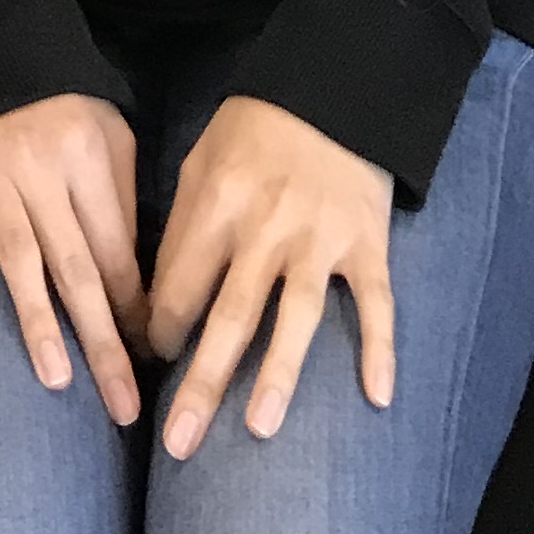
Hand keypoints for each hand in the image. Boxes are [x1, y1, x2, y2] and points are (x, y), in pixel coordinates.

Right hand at [0, 95, 143, 421]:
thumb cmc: (65, 105)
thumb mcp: (111, 135)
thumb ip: (121, 202)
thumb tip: (134, 287)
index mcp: (88, 161)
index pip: (116, 251)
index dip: (133, 309)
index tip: (150, 362)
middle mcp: (41, 171)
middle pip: (76, 270)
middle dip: (103, 343)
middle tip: (123, 407)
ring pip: (18, 260)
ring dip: (38, 322)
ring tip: (57, 379)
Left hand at [145, 95, 394, 458]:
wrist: (331, 90)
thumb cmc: (252, 132)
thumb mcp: (200, 162)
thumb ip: (182, 228)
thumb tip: (161, 302)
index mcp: (218, 204)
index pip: (181, 285)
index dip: (162, 330)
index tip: (154, 362)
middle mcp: (267, 227)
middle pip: (231, 314)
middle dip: (203, 382)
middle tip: (179, 444)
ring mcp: (321, 238)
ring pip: (297, 315)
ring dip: (278, 374)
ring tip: (260, 429)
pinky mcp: (368, 242)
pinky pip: (375, 303)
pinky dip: (379, 348)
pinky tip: (377, 397)